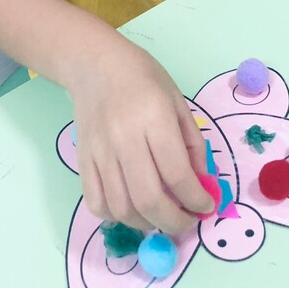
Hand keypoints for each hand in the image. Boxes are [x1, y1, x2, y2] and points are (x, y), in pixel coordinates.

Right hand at [68, 39, 213, 235]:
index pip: (177, 174)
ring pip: (122, 207)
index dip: (196, 199)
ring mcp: (100, 152)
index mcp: (154, 119)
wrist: (95, 64)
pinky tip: (131, 208)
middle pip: (149, 199)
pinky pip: (96, 202)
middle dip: (174, 221)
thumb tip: (202, 184)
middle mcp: (124, 139)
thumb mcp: (177, 101)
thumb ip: (192, 144)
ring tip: (161, 216)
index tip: (206, 207)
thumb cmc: (142, 77)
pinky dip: (116, 216)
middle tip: (186, 222)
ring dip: (146, 223)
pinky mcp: (82, 160)